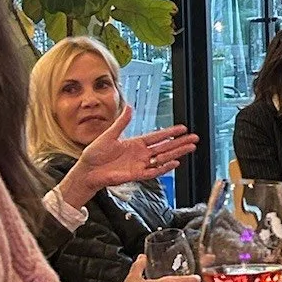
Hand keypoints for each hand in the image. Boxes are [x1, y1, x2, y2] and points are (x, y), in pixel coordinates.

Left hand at [63, 108, 197, 207]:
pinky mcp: (136, 175)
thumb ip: (122, 122)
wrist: (87, 170)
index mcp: (135, 143)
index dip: (170, 132)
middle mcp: (141, 154)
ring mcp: (140, 164)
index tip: (183, 128)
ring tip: (190, 148)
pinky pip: (154, 172)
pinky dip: (164, 167)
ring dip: (177, 153)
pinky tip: (175, 162)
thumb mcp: (109, 134)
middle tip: (194, 138)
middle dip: (180, 143)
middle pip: (165, 147)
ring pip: (163, 158)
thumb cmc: (95, 154)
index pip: (158, 137)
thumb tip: (129, 106)